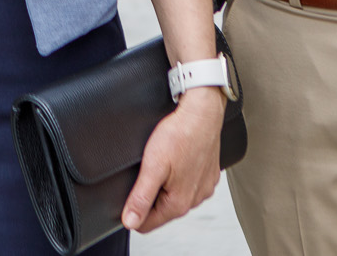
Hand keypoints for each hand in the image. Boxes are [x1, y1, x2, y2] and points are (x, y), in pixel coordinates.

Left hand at [121, 87, 223, 232]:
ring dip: (163, 185)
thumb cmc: (180, 134)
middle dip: (148, 195)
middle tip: (145, 170)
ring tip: (160, 163)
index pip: (147, 224)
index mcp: (179, 203)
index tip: (128, 193)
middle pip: (161, 211)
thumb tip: (129, 221)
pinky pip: (188, 184)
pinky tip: (175, 160)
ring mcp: (204, 188)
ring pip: (174, 197)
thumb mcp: (153, 166)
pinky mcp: (208, 176)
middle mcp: (195, 200)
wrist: (202, 112)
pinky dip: (178, 176)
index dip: (132, 212)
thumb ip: (140, 197)